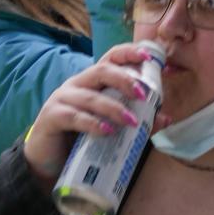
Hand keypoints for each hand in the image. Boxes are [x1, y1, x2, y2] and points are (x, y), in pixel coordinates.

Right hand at [22, 44, 158, 188]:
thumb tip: (165, 118)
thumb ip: (137, 120)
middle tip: (142, 94)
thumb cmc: (82, 137)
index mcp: (93, 80)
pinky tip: (107, 131)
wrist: (48, 161)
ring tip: (132, 121)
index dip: (130, 53)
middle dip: (125, 80)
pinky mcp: (51, 117)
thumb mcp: (111, 125)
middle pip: (102, 71)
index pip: (111, 57)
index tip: (149, 57)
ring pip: (90, 97)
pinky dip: (92, 123)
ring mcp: (62, 98)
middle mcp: (77, 83)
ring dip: (114, 108)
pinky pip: (74, 116)